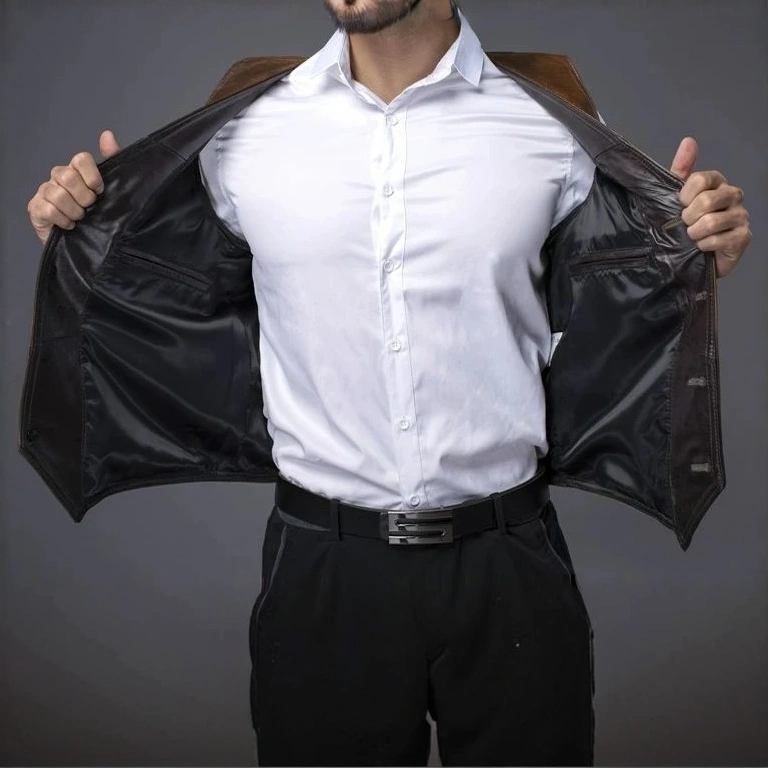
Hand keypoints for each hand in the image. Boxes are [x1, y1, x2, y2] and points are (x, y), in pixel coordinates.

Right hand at [27, 129, 121, 244]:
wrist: (85, 246)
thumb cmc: (98, 218)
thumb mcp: (112, 193)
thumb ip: (112, 162)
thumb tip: (107, 135)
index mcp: (76, 171)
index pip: (80, 159)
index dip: (92, 175)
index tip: (100, 191)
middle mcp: (58, 178)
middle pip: (68, 176)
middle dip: (84, 197)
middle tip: (90, 208)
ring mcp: (45, 192)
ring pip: (58, 194)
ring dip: (74, 211)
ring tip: (80, 219)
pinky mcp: (35, 209)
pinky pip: (48, 209)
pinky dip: (62, 220)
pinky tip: (69, 226)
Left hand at [670, 136, 751, 278]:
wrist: (692, 257)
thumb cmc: (684, 224)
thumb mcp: (676, 198)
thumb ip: (680, 170)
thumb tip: (688, 141)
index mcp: (717, 183)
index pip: (701, 179)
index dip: (685, 195)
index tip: (680, 205)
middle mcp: (733, 195)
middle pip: (706, 201)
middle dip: (688, 217)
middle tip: (685, 225)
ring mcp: (741, 216)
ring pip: (711, 222)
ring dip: (694, 233)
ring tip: (692, 237)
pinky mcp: (743, 237)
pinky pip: (717, 239)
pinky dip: (703, 245)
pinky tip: (702, 247)